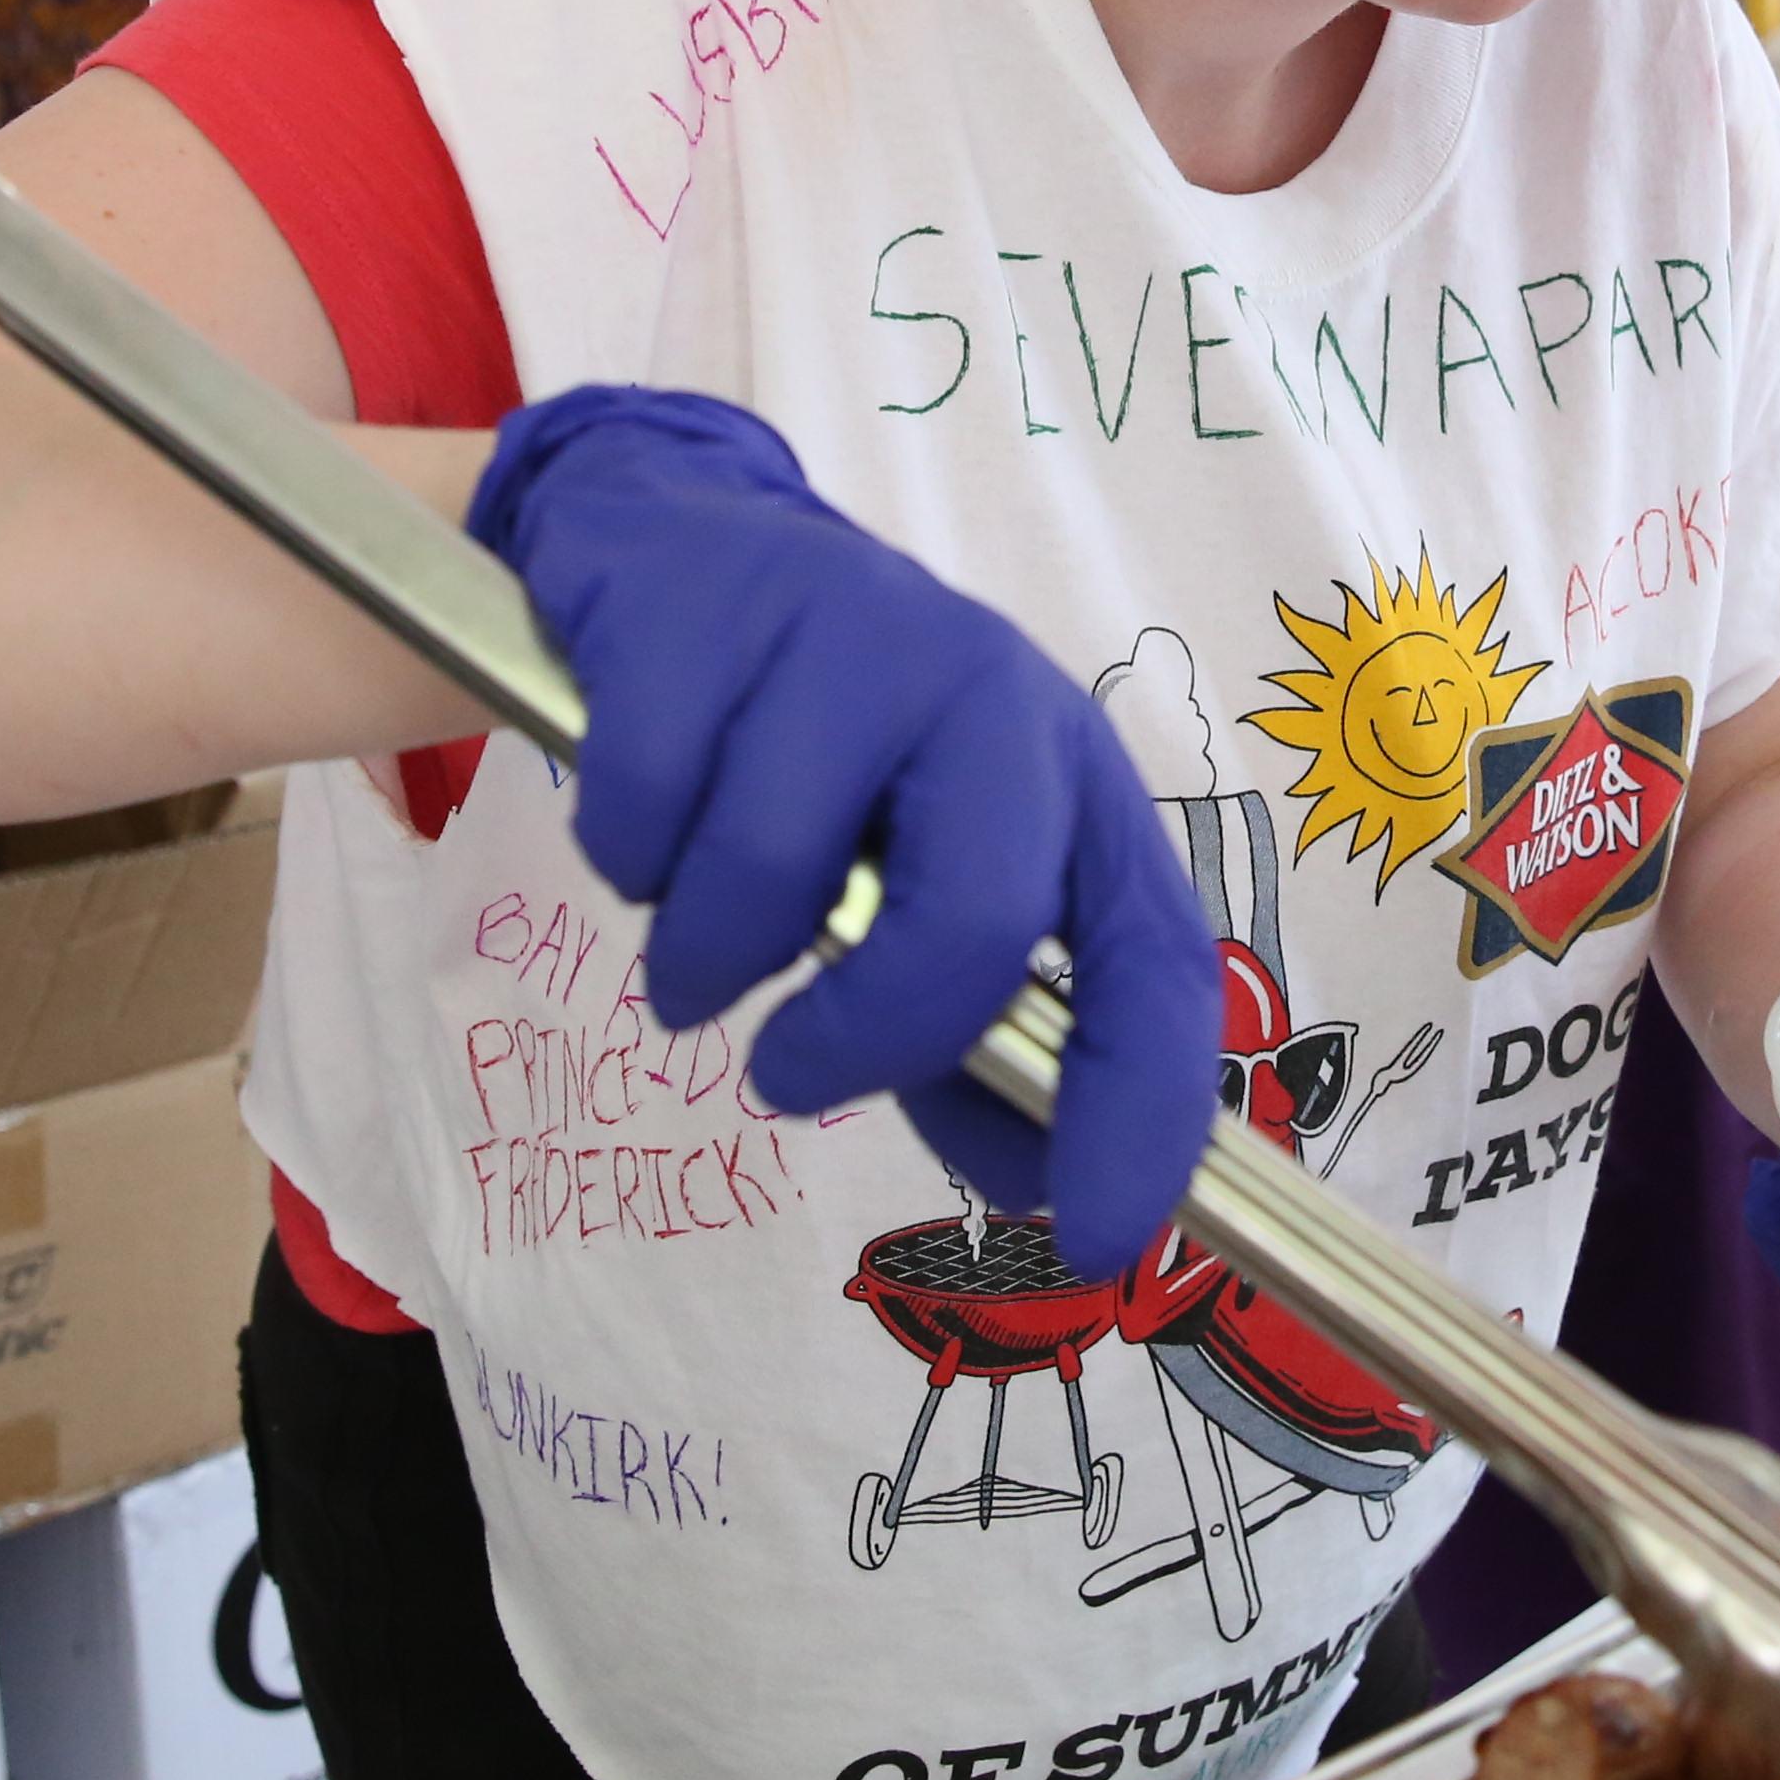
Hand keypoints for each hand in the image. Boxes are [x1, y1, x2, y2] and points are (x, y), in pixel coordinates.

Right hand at [466, 385, 1218, 1274]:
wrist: (678, 545)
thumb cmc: (817, 753)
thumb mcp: (917, 885)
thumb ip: (972, 1041)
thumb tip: (1041, 1183)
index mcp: (1063, 775)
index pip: (1153, 952)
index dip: (1145, 1104)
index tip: (1103, 1234)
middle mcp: (985, 692)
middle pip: (973, 921)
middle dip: (867, 1035)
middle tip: (785, 1067)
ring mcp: (849, 635)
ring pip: (771, 876)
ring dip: (704, 948)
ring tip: (700, 907)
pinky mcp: (706, 613)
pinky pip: (644, 813)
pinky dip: (626, 855)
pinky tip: (649, 807)